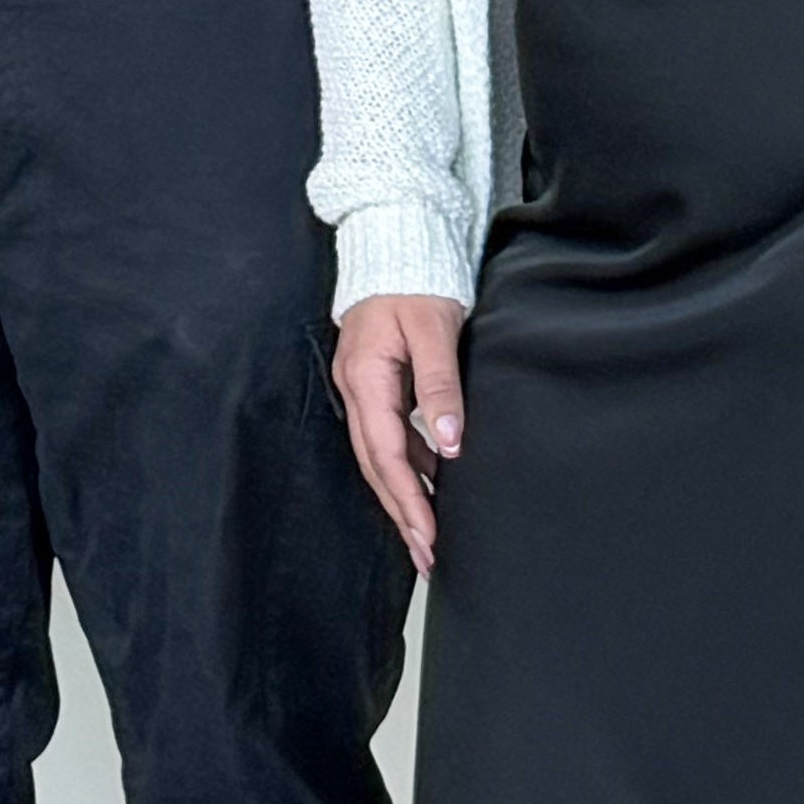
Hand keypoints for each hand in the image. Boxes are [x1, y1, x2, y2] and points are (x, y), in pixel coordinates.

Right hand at [330, 293, 465, 571]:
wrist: (394, 246)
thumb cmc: (414, 282)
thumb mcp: (433, 329)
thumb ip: (441, 386)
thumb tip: (448, 444)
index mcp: (365, 377)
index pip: (386, 453)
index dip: (408, 499)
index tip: (430, 537)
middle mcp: (355, 388)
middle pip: (375, 464)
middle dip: (401, 512)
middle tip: (428, 556)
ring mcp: (361, 387)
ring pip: (378, 455)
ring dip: (402, 495)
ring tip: (429, 535)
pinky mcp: (374, 384)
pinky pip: (387, 436)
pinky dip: (407, 466)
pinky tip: (432, 482)